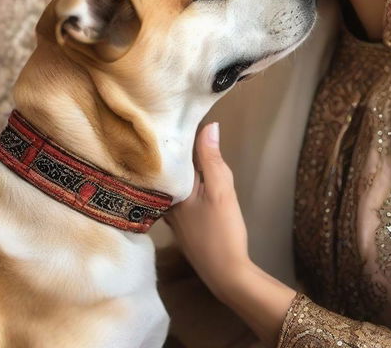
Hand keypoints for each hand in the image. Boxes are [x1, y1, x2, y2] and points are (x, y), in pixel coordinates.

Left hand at [163, 122, 250, 300]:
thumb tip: (209, 125)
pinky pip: (180, 194)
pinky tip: (195, 178)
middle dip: (175, 150)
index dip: (174, 135)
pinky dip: (186, 182)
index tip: (177, 115)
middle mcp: (164, 202)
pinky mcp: (181, 224)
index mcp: (169, 190)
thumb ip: (211, 158)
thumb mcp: (220, 189)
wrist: (226, 274)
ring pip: (175, 182)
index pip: (169, 156)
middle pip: (169, 169)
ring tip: (189, 143)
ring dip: (180, 166)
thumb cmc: (221, 230)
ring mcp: (172, 215)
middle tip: (182, 124)